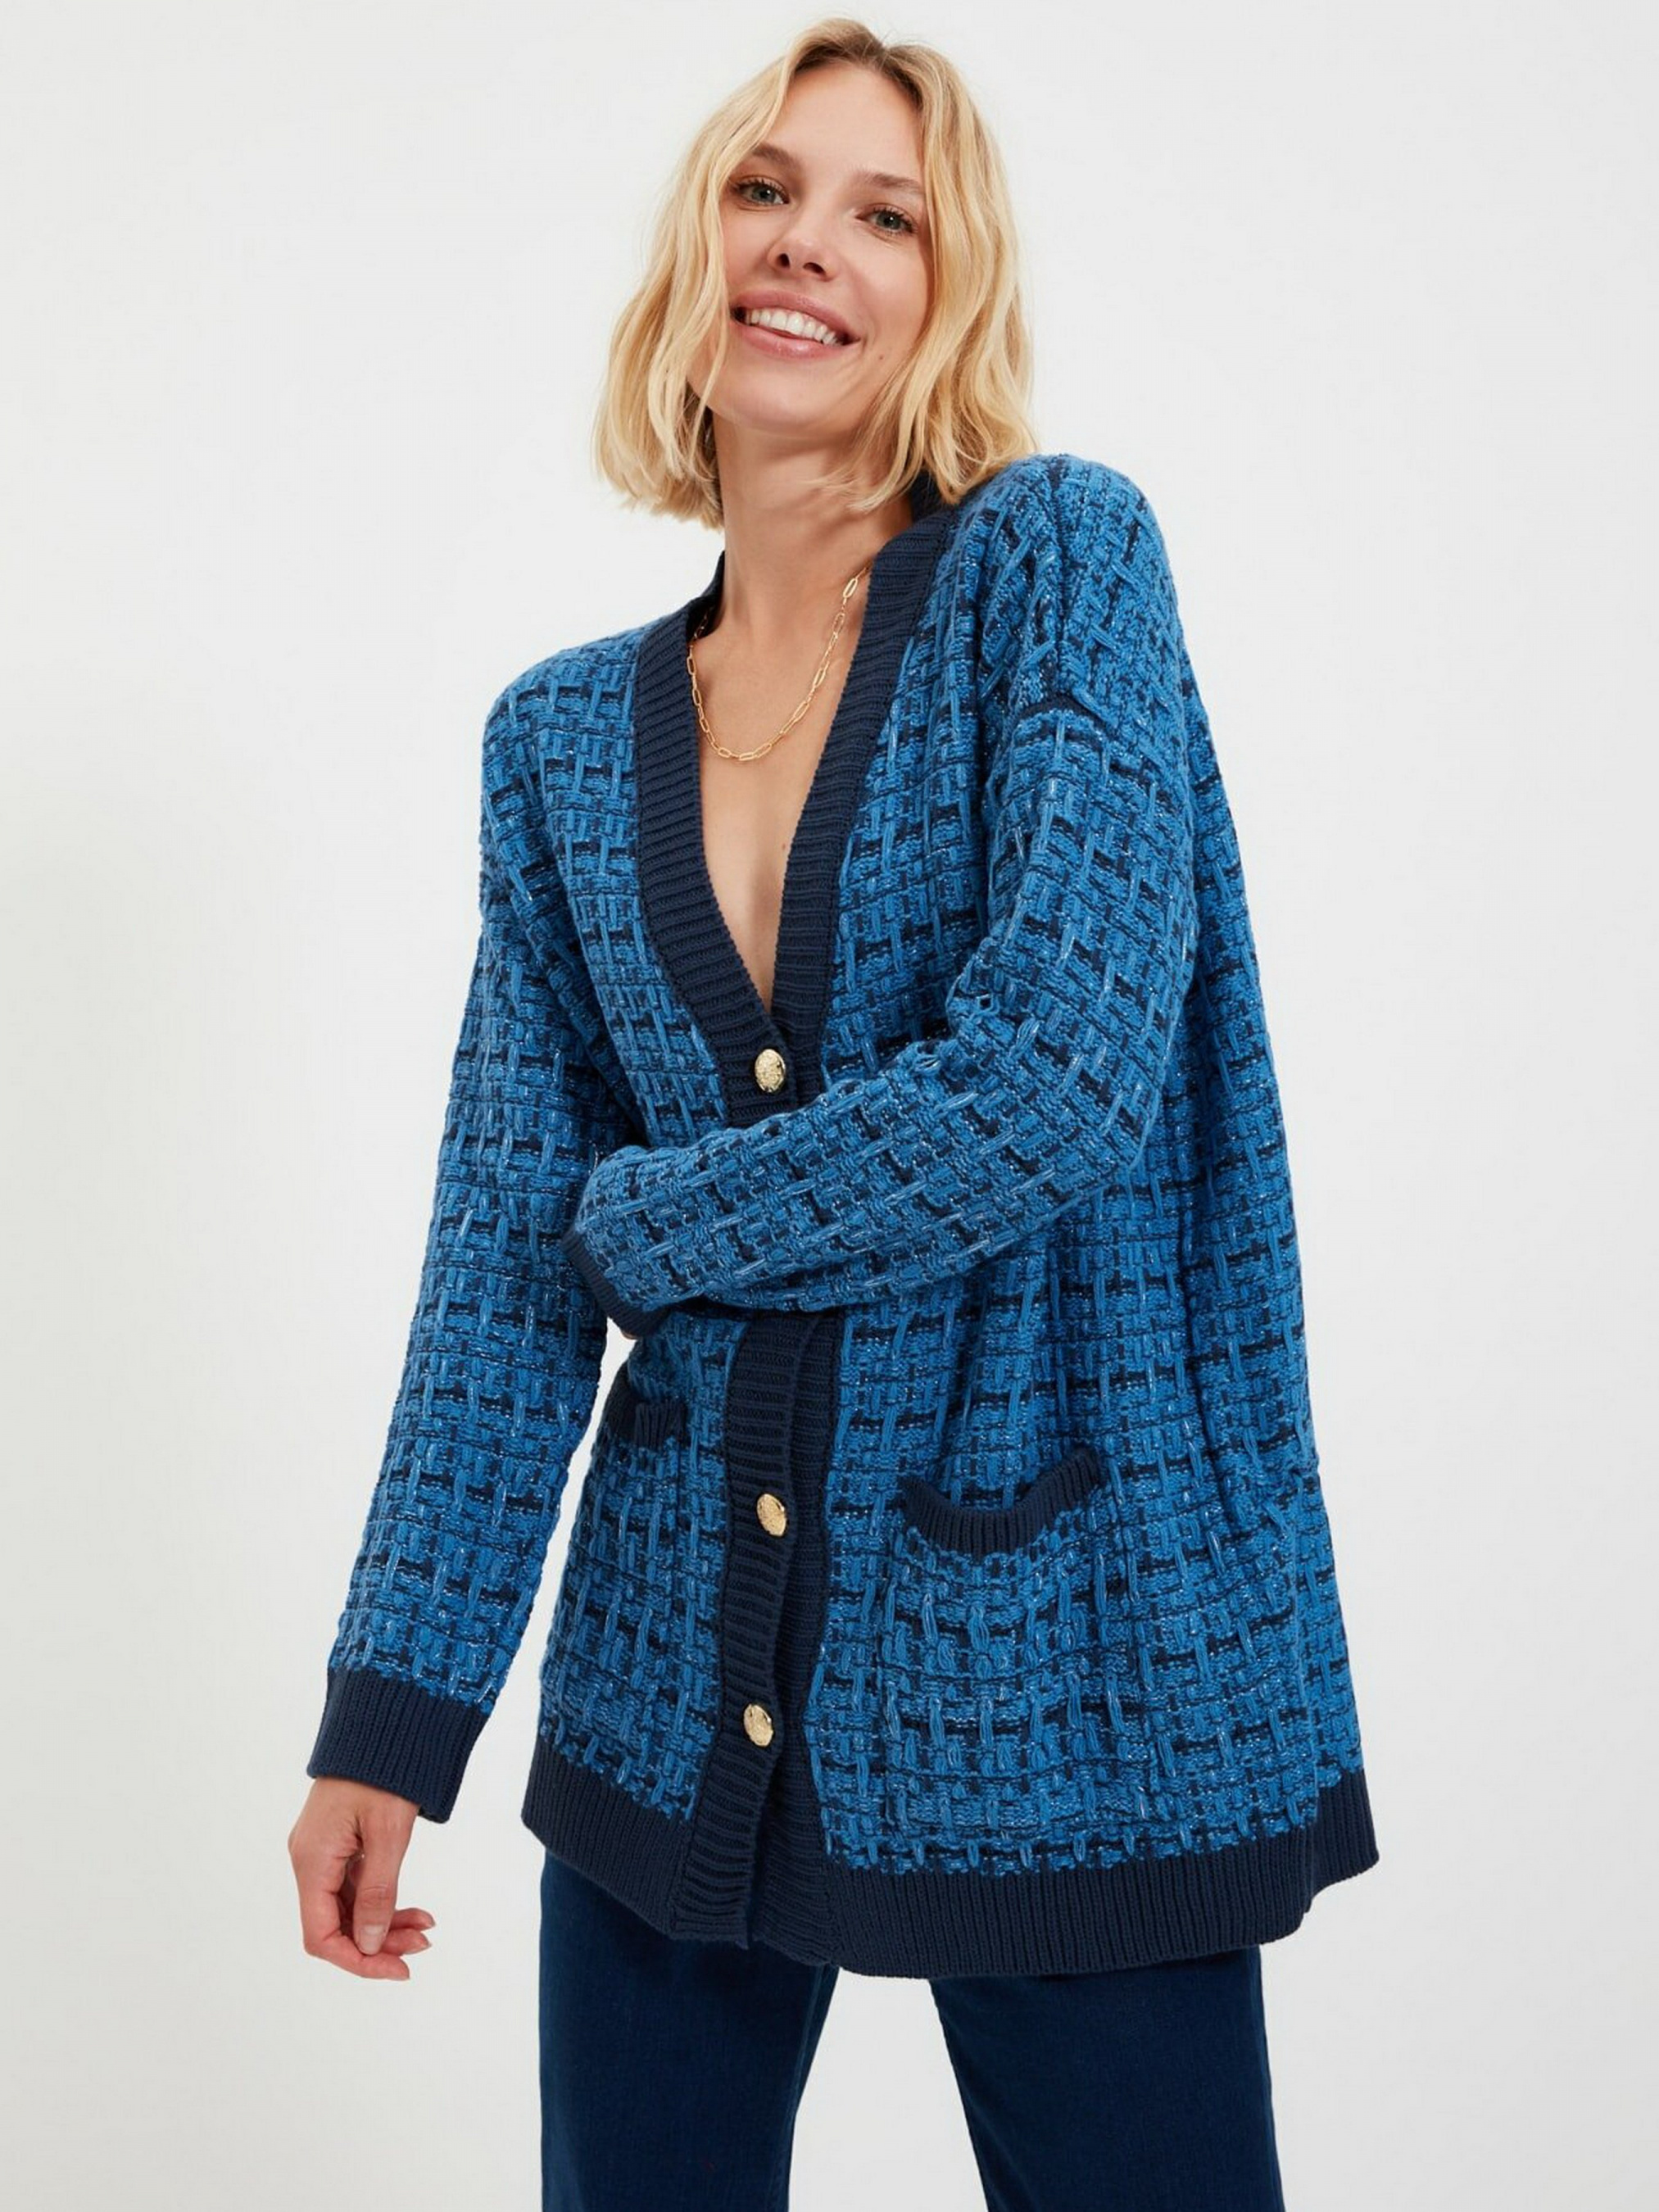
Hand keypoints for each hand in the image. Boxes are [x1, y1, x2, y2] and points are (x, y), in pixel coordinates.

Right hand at [288, 1777, 435, 1979]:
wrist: (382, 1725)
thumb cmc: (383, 1771)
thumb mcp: (388, 1834)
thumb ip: (378, 1893)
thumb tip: (371, 1945)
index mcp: (312, 1861)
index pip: (320, 1936)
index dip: (357, 1960)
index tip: (397, 1970)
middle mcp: (310, 1861)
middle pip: (336, 1925)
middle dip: (378, 1943)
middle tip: (422, 1947)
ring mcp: (323, 1853)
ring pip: (349, 1909)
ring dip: (385, 1924)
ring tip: (426, 1929)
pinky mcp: (339, 1844)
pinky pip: (356, 1887)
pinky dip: (384, 1901)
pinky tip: (416, 1911)